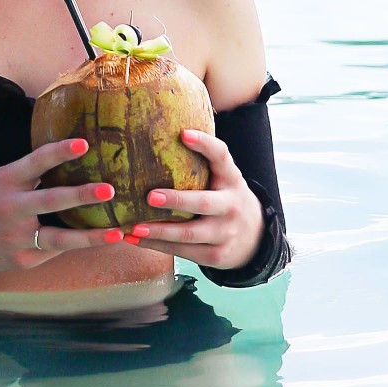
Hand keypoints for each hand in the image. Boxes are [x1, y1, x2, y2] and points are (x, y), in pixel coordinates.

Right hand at [0, 139, 116, 274]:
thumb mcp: (1, 179)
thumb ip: (30, 174)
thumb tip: (72, 156)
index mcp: (6, 181)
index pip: (35, 162)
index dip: (59, 152)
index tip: (84, 143)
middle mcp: (11, 208)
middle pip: (50, 201)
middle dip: (81, 196)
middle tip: (109, 190)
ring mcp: (16, 237)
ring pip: (59, 238)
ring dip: (90, 236)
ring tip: (116, 233)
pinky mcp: (22, 260)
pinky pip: (54, 250)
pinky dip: (76, 245)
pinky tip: (100, 242)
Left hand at [128, 128, 263, 273]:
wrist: (253, 239)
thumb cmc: (224, 199)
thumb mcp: (223, 179)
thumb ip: (203, 163)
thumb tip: (164, 131)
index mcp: (232, 179)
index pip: (222, 156)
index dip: (205, 144)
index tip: (183, 133)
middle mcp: (231, 205)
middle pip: (203, 203)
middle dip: (177, 201)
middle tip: (150, 196)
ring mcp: (225, 232)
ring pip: (189, 234)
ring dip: (159, 231)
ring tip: (134, 227)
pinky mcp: (216, 255)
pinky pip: (183, 251)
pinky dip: (157, 246)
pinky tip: (134, 239)